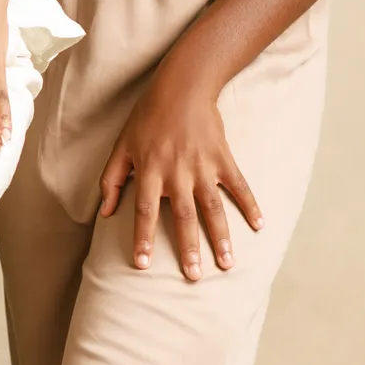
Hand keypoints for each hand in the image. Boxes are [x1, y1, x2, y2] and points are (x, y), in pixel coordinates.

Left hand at [98, 60, 262, 278]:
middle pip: (183, 216)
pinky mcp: (223, 158)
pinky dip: (250, 205)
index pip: (144, 211)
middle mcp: (177, 173)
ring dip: (221, 237)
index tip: (143, 265)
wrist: (182, 87)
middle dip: (189, 248)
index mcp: (149, 171)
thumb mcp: (121, 146)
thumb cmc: (147, 118)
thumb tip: (104, 213)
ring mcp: (203, 166)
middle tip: (193, 276)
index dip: (143, 238)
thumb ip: (111, 180)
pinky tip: (260, 226)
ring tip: (227, 263)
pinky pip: (239, 186)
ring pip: (213, 208)